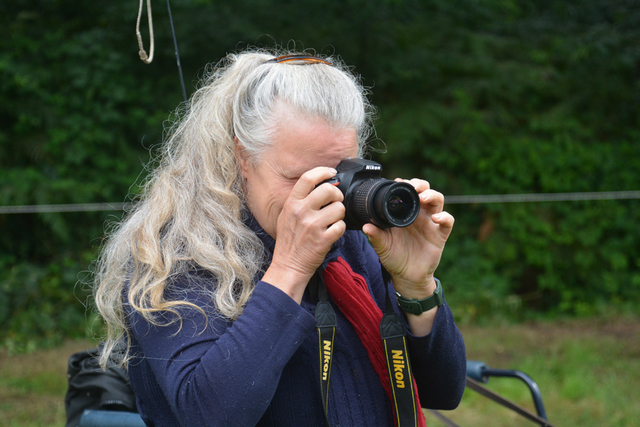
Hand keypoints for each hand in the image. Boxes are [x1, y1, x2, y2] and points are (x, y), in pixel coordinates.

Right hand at [262, 167, 345, 302]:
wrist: (288, 266)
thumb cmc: (288, 241)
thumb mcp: (286, 216)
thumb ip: (300, 200)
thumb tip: (320, 185)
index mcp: (291, 203)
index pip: (308, 178)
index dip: (323, 171)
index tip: (332, 172)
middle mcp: (301, 212)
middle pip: (329, 190)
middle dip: (337, 195)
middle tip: (336, 202)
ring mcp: (312, 226)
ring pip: (339, 208)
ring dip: (340, 214)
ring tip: (332, 221)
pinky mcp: (323, 239)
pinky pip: (341, 225)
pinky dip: (340, 229)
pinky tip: (332, 232)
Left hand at [363, 179, 453, 299]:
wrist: (406, 276)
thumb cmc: (394, 257)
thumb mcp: (382, 246)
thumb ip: (376, 236)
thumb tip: (366, 226)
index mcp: (405, 213)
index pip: (409, 192)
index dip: (406, 184)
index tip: (398, 182)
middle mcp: (419, 215)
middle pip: (426, 191)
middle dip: (421, 185)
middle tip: (413, 187)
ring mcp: (431, 223)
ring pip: (438, 201)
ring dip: (432, 195)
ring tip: (423, 197)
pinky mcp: (440, 235)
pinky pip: (448, 222)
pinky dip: (444, 216)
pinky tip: (436, 218)